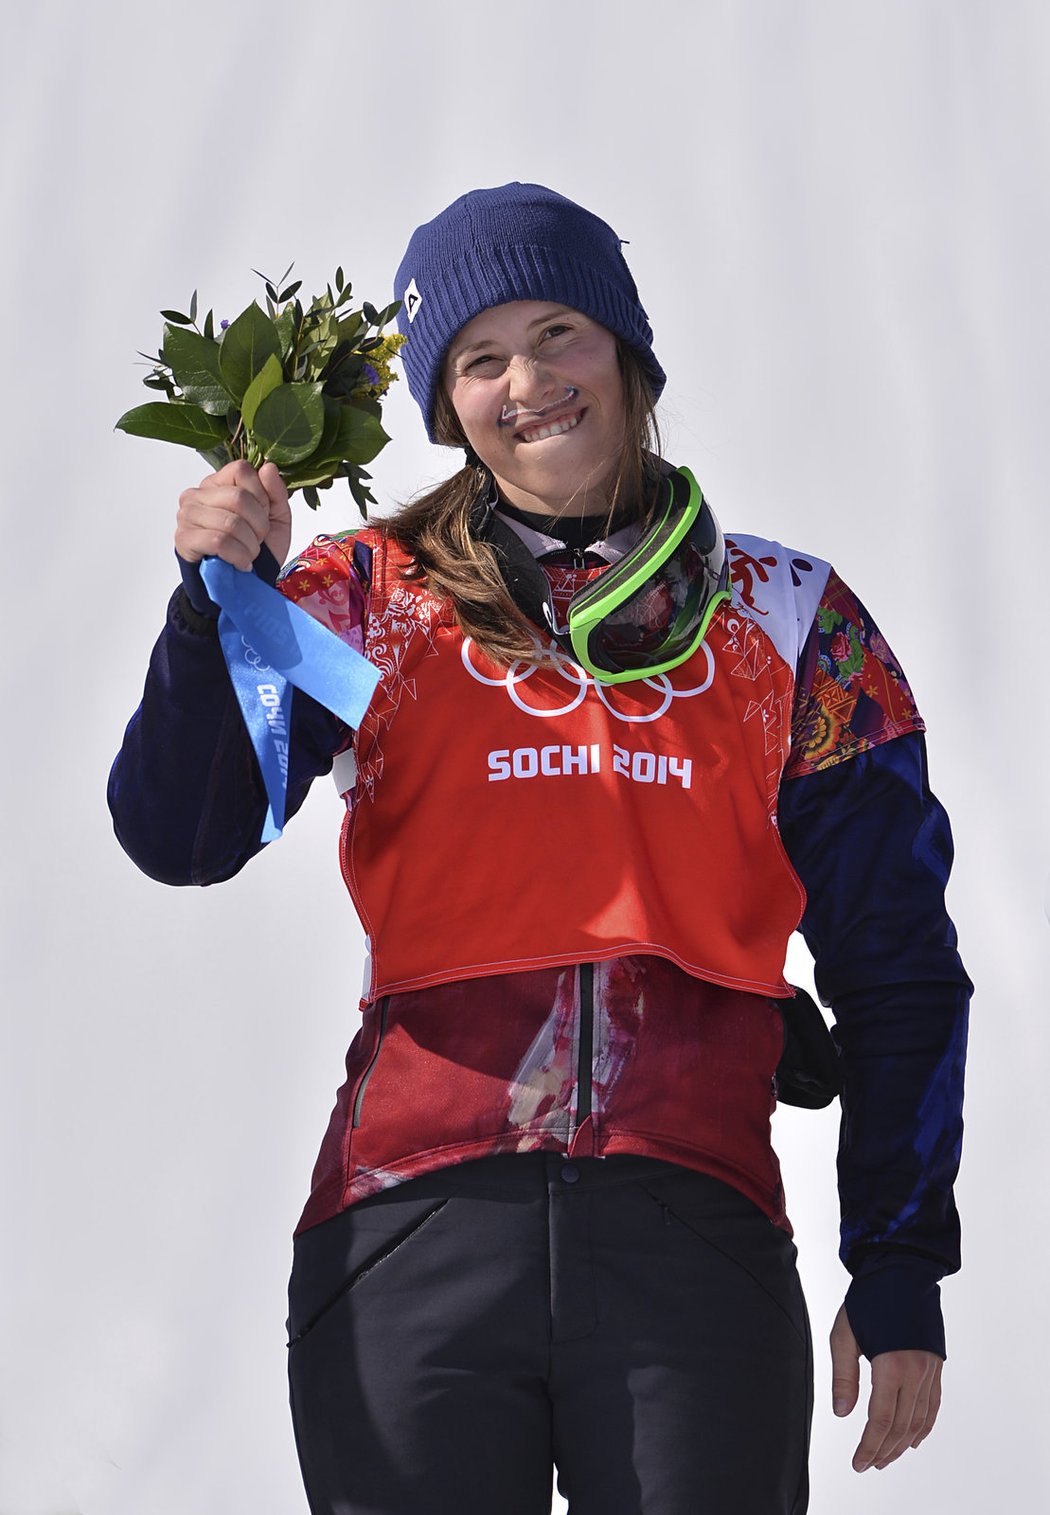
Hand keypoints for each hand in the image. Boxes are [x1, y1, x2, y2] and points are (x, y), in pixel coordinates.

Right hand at [176, 459, 291, 571]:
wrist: (243, 585)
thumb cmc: (258, 548)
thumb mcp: (276, 518)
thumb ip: (275, 491)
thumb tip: (268, 467)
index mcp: (218, 483)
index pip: (241, 470)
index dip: (261, 495)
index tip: (264, 516)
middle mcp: (197, 494)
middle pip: (238, 497)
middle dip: (258, 525)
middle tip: (258, 540)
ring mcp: (187, 515)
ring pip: (230, 522)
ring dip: (250, 545)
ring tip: (250, 553)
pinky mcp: (184, 539)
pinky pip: (218, 541)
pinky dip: (238, 556)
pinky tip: (241, 563)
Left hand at [830, 1304, 941, 1471]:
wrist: (902, 1271)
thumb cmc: (869, 1299)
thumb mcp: (844, 1334)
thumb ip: (843, 1375)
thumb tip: (842, 1413)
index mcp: (891, 1365)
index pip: (880, 1420)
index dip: (869, 1446)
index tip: (858, 1463)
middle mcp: (916, 1373)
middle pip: (901, 1426)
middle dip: (884, 1450)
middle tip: (868, 1464)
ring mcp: (930, 1371)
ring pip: (919, 1421)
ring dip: (902, 1444)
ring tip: (885, 1457)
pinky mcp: (936, 1367)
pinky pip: (933, 1407)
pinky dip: (923, 1427)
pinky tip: (912, 1439)